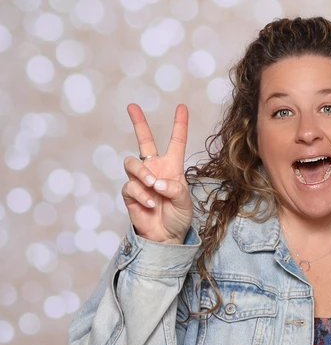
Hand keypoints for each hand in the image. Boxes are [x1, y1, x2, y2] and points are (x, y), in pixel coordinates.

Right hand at [121, 103, 192, 243]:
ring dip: (143, 174)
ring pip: (132, 163)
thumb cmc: (178, 218)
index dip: (179, 125)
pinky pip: (131, 186)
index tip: (182, 107)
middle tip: (132, 106)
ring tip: (153, 187)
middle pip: (144, 140)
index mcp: (172, 168)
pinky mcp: (130, 193)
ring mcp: (141, 180)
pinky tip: (151, 204)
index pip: (176, 142)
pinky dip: (142, 195)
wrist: (166, 237)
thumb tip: (157, 182)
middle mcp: (155, 169)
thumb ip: (175, 189)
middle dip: (138, 122)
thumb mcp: (185, 203)